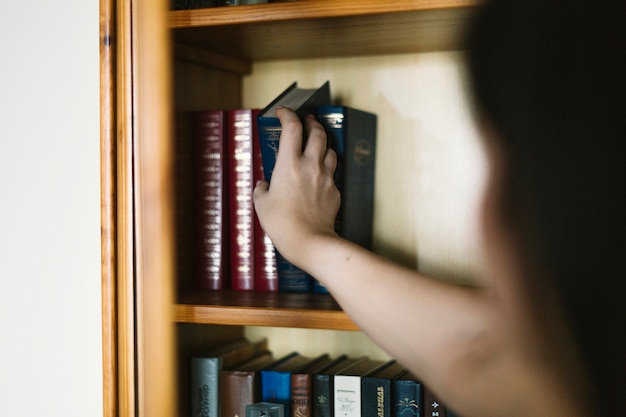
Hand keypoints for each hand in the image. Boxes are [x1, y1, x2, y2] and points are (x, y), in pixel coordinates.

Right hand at [253, 107, 340, 265]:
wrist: (309, 241)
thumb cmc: (282, 224)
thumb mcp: (261, 204)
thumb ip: (262, 189)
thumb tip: (264, 186)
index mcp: (289, 164)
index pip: (292, 127)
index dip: (287, 114)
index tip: (282, 112)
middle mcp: (310, 165)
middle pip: (318, 132)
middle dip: (312, 123)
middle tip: (307, 121)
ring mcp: (326, 178)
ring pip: (330, 150)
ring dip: (323, 144)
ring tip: (316, 145)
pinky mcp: (334, 191)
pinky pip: (332, 173)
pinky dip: (326, 169)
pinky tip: (319, 176)